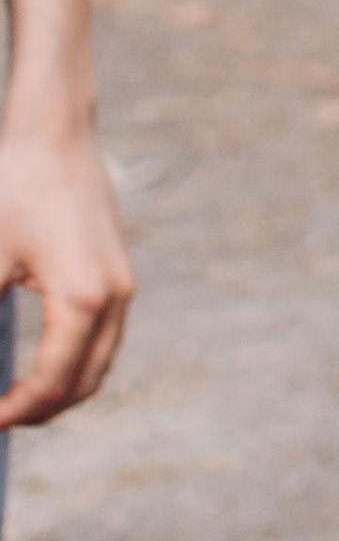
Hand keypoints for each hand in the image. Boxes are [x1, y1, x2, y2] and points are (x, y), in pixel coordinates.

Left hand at [0, 117, 133, 425]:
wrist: (54, 129)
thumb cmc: (16, 188)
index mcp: (82, 299)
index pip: (52, 384)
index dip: (15, 412)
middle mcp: (113, 295)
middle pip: (85, 383)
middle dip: (41, 410)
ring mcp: (122, 281)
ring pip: (99, 362)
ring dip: (62, 388)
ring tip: (16, 395)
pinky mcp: (118, 268)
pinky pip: (104, 335)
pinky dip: (76, 360)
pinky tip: (40, 359)